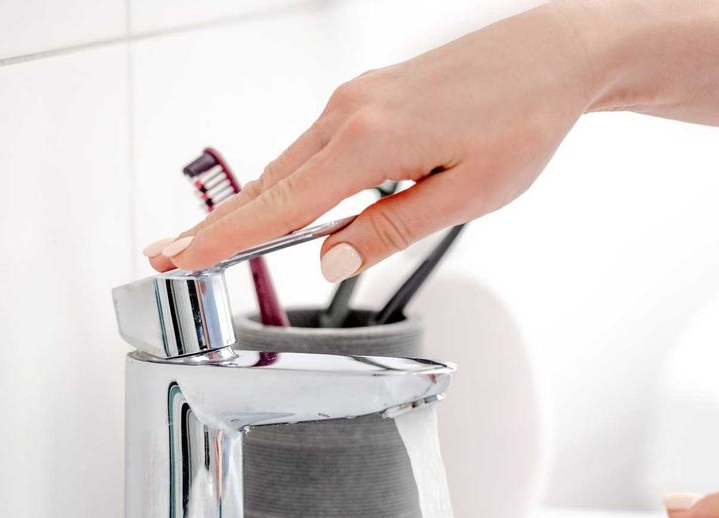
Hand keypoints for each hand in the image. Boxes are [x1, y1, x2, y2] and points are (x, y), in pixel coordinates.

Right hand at [145, 3, 593, 278]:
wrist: (553, 55)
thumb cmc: (523, 120)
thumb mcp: (468, 195)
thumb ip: (393, 228)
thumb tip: (332, 260)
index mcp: (372, 142)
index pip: (281, 206)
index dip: (225, 240)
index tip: (179, 259)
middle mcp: (351, 113)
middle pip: (269, 184)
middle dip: (217, 226)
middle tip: (166, 255)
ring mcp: (357, 98)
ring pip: (291, 164)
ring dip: (252, 205)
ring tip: (213, 241)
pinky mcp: (369, 95)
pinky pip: (315, 146)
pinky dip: (291, 179)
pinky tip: (289, 205)